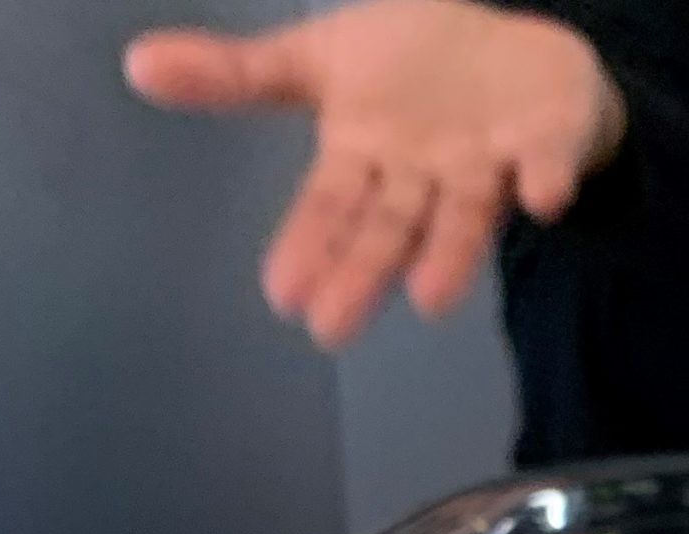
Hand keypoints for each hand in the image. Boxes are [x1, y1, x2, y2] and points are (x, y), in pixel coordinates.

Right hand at [125, 1, 622, 347]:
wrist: (508, 49)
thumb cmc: (410, 70)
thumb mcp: (317, 60)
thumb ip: (237, 76)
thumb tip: (137, 65)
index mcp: (370, 160)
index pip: (332, 208)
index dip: (308, 248)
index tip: (283, 296)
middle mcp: (427, 177)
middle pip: (391, 228)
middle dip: (363, 275)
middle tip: (332, 329)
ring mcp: (489, 163)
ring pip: (466, 214)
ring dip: (452, 254)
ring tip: (431, 297)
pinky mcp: (549, 140)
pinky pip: (550, 161)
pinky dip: (548, 180)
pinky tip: (543, 199)